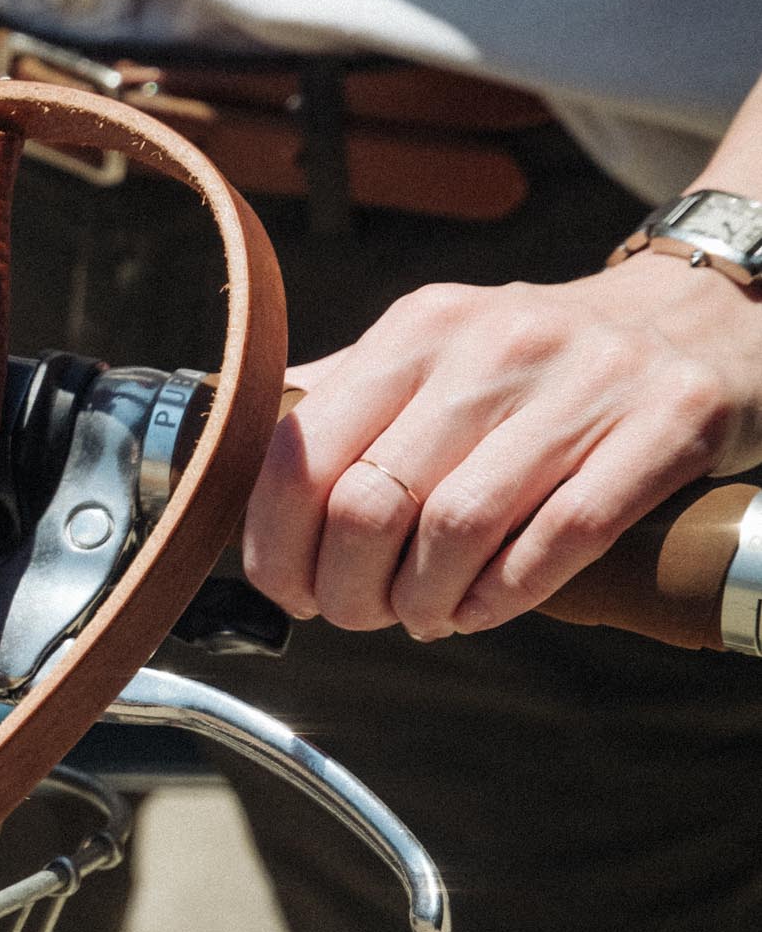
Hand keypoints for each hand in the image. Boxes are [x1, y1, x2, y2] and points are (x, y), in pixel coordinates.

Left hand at [243, 252, 761, 637]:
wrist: (700, 316)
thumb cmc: (545, 358)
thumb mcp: (440, 348)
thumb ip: (346, 399)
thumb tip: (231, 457)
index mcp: (422, 326)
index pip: (303, 449)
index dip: (278, 542)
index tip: (287, 587)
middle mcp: (496, 344)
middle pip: (371, 502)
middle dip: (347, 588)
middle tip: (356, 613)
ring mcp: (586, 383)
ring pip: (457, 528)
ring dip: (423, 601)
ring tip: (423, 615)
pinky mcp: (667, 425)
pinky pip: (562, 538)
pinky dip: (503, 596)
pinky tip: (481, 608)